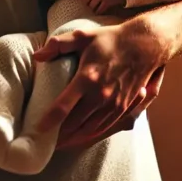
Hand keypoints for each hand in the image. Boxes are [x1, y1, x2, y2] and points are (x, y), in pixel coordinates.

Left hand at [31, 22, 176, 148]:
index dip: (48, 121)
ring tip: (60, 144)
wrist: (145, 45)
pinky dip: (90, 135)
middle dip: (58, 135)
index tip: (37, 130)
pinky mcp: (123, 106)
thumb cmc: (112, 40)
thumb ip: (58, 44)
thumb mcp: (83, 36)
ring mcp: (113, 103)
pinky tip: (81, 137)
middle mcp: (100, 95)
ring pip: (89, 129)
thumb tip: (37, 56)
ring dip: (74, 139)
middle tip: (45, 141)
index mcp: (87, 78)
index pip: (63, 106)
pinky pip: (104, 127)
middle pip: (74, 124)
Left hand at [78, 0, 125, 13]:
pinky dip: (99, 11)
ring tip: (95, 10)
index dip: (85, 0)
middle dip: (89, 5)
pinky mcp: (108, 2)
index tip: (87, 1)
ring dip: (94, 9)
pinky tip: (100, 11)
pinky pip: (100, 10)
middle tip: (91, 7)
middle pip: (88, 2)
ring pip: (93, 7)